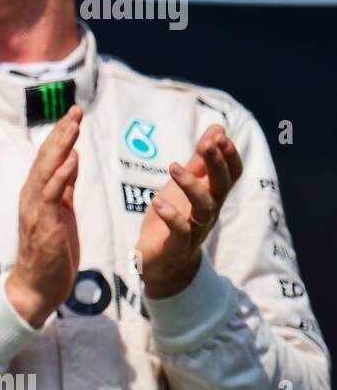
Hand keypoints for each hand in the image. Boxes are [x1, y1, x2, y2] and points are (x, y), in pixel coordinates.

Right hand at [5, 105, 82, 327]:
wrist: (35, 288)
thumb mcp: (62, 213)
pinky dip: (60, 175)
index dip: (62, 135)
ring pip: (46, 171)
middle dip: (62, 133)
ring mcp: (36, 210)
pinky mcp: (44, 225)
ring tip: (73, 125)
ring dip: (60, 147)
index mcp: (37, 195)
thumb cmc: (50, 254)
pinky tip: (70, 159)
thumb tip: (72, 158)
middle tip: (75, 110)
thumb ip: (65, 187)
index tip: (74, 113)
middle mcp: (32, 198)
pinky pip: (52, 195)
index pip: (49, 158)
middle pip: (46, 158)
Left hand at [136, 123, 243, 297]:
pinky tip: (158, 202)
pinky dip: (171, 216)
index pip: (232, 175)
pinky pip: (179, 231)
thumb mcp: (184, 185)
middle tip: (208, 144)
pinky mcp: (177, 246)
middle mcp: (209, 213)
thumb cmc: (173, 218)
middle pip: (221, 187)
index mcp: (212, 196)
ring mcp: (195, 230)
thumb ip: (199, 160)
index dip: (229, 156)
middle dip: (217, 165)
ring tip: (174, 167)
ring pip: (204, 208)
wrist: (158, 261)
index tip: (220, 135)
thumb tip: (218, 128)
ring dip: (192, 186)